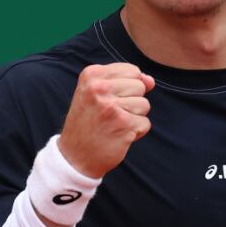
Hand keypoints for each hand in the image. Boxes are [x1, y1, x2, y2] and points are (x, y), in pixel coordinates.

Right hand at [61, 63, 153, 178]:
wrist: (75, 156)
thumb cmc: (89, 122)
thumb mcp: (97, 94)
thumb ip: (124, 81)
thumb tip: (150, 80)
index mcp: (91, 75)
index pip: (132, 70)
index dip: (128, 87)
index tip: (108, 99)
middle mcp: (99, 88)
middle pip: (140, 86)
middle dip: (132, 101)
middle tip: (111, 114)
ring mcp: (111, 106)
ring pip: (145, 104)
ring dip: (134, 117)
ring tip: (114, 124)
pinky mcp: (123, 124)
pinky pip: (145, 123)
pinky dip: (136, 132)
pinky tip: (118, 135)